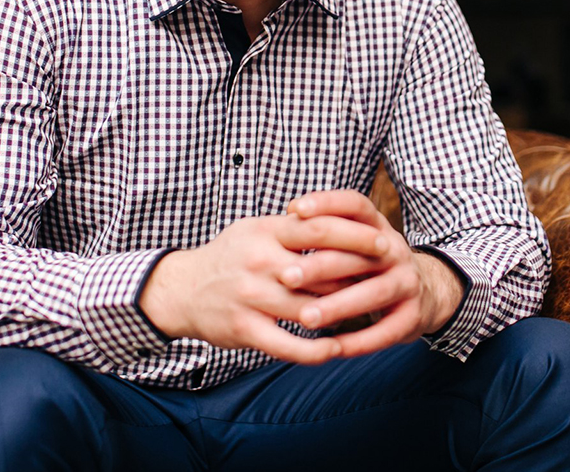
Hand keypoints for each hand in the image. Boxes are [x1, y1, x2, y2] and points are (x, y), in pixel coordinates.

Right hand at [139, 212, 388, 363]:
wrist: (181, 291)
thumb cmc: (229, 258)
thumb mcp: (255, 230)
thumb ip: (292, 228)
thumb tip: (339, 221)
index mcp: (264, 232)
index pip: (318, 226)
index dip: (356, 234)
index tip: (384, 241)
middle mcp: (258, 262)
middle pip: (320, 267)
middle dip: (359, 273)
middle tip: (387, 278)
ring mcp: (251, 297)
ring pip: (309, 307)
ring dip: (342, 313)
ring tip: (367, 313)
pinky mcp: (245, 329)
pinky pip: (288, 344)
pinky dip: (316, 349)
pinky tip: (335, 349)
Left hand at [280, 190, 464, 358]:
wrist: (426, 291)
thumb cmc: (370, 263)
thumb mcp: (356, 240)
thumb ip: (326, 229)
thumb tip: (288, 217)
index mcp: (377, 226)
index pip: (355, 204)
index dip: (327, 203)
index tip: (295, 210)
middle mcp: (395, 250)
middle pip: (357, 254)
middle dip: (319, 266)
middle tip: (285, 276)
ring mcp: (407, 282)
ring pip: (372, 293)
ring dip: (337, 307)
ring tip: (305, 318)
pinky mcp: (413, 316)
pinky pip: (384, 331)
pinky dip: (358, 342)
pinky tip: (331, 348)